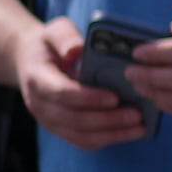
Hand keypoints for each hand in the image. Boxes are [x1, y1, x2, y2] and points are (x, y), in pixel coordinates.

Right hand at [19, 16, 148, 149]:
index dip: (89, 98)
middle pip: (74, 120)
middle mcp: (40, 105)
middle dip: (107, 120)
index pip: (62, 93)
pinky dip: (107, 139)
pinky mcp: (60, 129)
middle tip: (136, 114)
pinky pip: (83, 141)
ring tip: (139, 127)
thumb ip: (65, 37)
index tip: (115, 97)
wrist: (32, 62)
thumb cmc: (50, 45)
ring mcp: (49, 120)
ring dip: (111, 134)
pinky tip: (129, 132)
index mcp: (38, 79)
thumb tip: (78, 49)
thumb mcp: (55, 31)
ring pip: (79, 136)